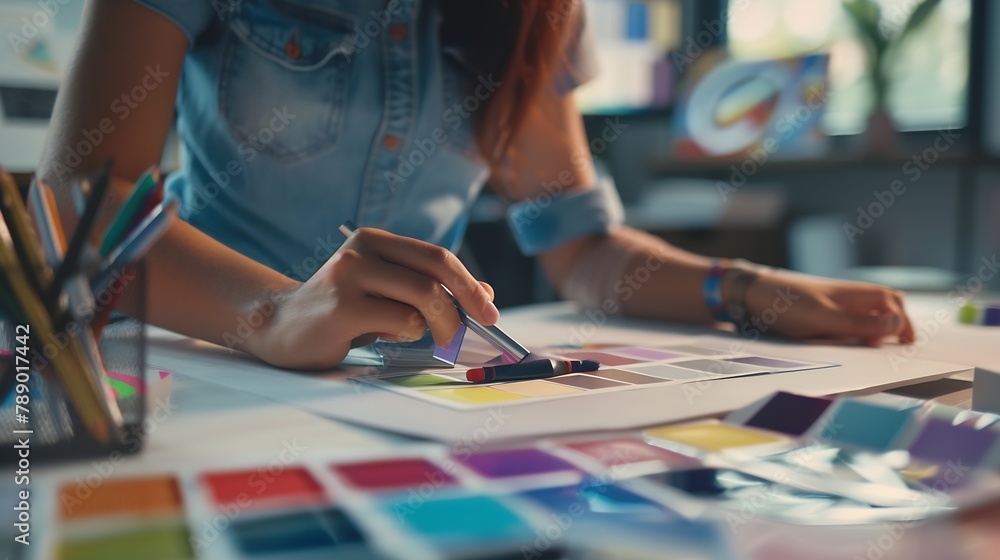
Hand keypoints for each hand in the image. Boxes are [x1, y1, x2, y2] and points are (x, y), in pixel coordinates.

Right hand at [249, 228, 497, 368]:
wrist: (278, 327)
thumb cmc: (341, 311)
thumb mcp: (386, 293)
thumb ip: (428, 289)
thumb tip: (486, 295)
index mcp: (374, 240)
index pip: (437, 256)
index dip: (469, 284)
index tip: (489, 310)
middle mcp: (361, 251)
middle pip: (435, 272)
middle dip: (465, 303)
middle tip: (475, 328)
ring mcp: (349, 277)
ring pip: (423, 299)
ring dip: (434, 326)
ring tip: (414, 335)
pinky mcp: (342, 307)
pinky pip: (401, 322)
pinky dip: (407, 335)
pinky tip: (382, 336)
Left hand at [741, 271, 914, 345]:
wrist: (750, 295)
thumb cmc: (785, 304)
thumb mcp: (823, 319)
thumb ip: (859, 325)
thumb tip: (898, 325)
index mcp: (854, 294)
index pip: (893, 302)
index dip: (904, 322)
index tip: (906, 346)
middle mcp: (847, 297)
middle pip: (883, 306)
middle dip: (892, 325)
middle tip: (891, 350)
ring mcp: (834, 304)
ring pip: (865, 316)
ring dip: (871, 332)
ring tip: (867, 351)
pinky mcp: (819, 313)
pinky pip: (845, 323)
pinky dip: (852, 335)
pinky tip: (844, 346)